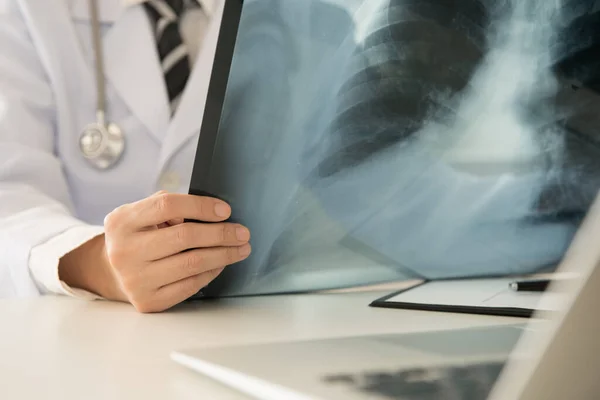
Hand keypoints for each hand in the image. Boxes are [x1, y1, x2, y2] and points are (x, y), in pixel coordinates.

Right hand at [59, 191, 250, 312]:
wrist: (109, 272)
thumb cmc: (136, 236)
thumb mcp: (140, 213)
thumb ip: (167, 207)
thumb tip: (210, 215)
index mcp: (122, 222)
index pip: (167, 206)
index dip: (201, 206)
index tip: (226, 210)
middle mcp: (125, 251)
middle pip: (184, 237)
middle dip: (221, 233)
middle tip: (243, 232)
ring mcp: (135, 279)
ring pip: (192, 263)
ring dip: (224, 254)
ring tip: (241, 248)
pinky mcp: (148, 301)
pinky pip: (190, 285)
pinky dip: (211, 272)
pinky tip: (222, 263)